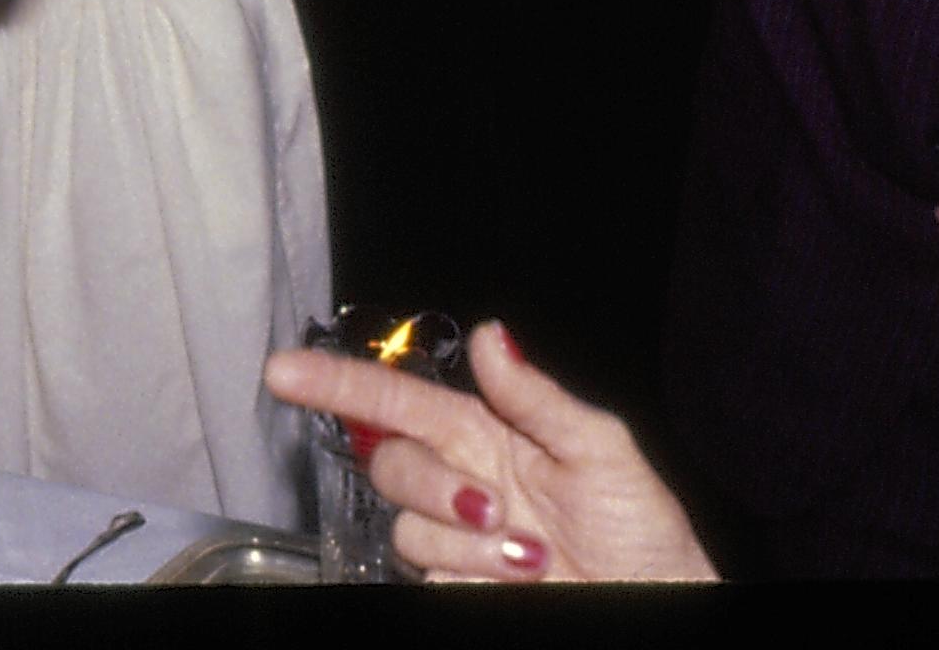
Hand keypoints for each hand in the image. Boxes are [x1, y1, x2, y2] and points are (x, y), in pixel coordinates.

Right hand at [262, 320, 716, 581]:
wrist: (654, 603)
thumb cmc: (641, 528)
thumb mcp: (602, 448)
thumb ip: (536, 396)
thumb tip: (490, 335)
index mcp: (488, 432)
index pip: (398, 399)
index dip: (337, 382)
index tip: (283, 370)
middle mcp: (463, 479)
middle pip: (392, 464)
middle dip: (434, 487)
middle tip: (495, 511)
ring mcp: (456, 538)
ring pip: (409, 528)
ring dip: (469, 546)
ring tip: (533, 560)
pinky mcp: (455, 584)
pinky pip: (428, 576)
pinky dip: (474, 579)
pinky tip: (520, 583)